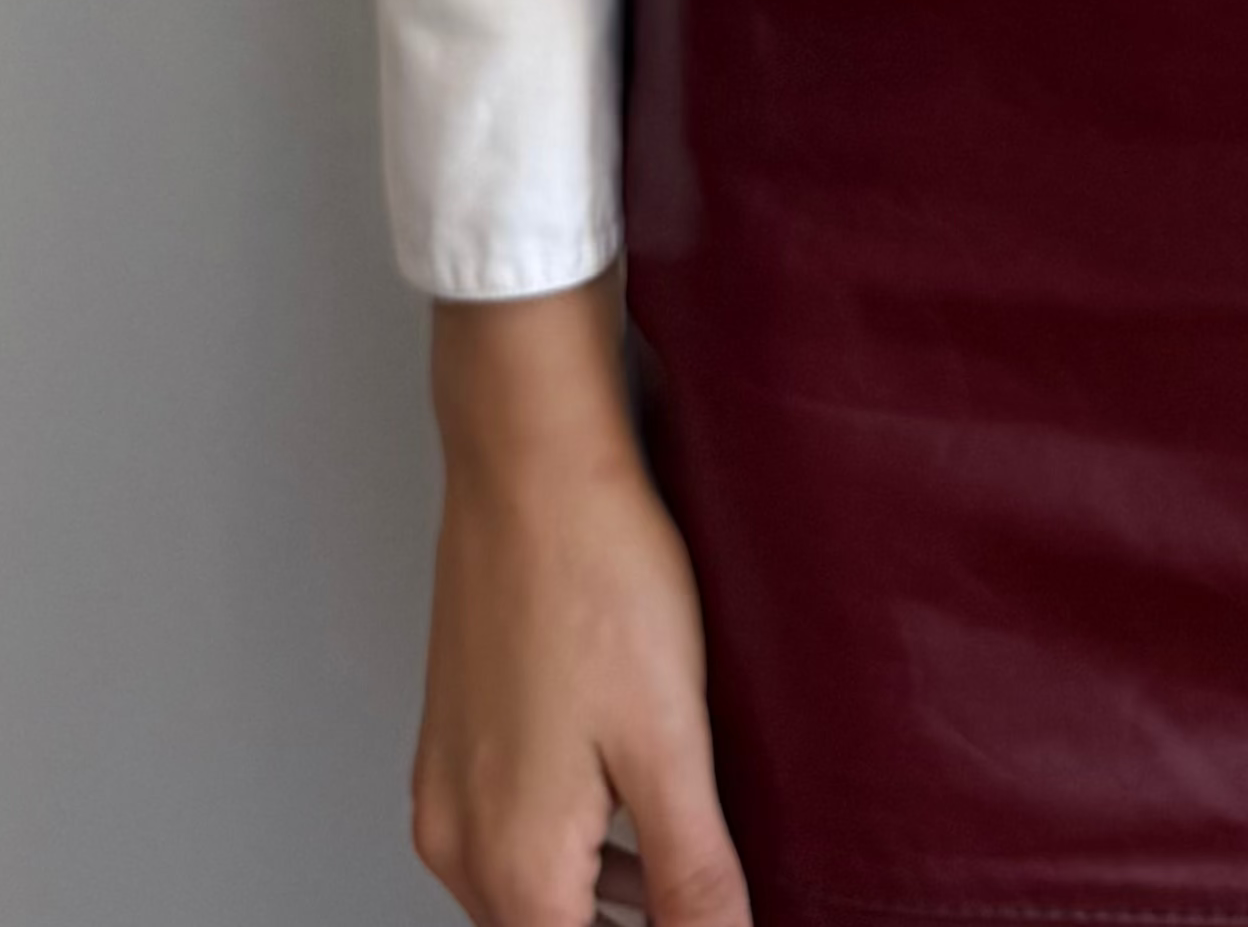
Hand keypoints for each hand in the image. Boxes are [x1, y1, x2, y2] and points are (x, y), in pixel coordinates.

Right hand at [410, 265, 751, 926]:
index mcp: (514, 864)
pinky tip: (628, 804)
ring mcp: (445, 788)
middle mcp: (459, 841)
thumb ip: (693, 872)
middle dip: (623, 923)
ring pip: (522, 890)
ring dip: (597, 897)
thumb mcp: (670, 742)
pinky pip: (504, 829)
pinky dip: (566, 842)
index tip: (701, 912)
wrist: (530, 467)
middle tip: (699, 894)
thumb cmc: (596, 580)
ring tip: (679, 870)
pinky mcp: (450, 738)